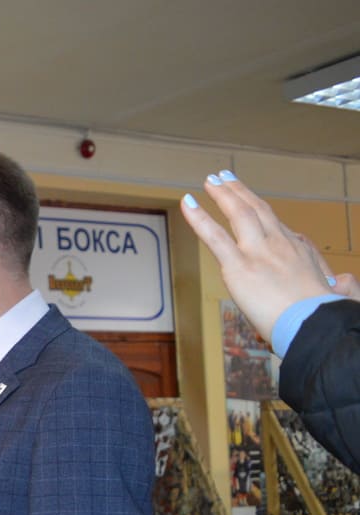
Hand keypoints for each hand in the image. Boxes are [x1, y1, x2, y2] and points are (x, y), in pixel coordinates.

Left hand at [179, 174, 339, 342]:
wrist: (313, 322)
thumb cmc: (322, 315)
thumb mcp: (336, 293)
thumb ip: (340, 285)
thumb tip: (341, 281)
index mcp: (299, 249)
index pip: (276, 225)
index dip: (259, 210)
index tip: (249, 201)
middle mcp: (279, 244)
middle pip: (257, 209)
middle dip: (239, 191)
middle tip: (224, 177)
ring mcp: (259, 252)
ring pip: (239, 213)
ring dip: (223, 194)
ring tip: (210, 181)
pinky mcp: (240, 266)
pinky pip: (215, 236)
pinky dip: (198, 218)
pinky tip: (188, 203)